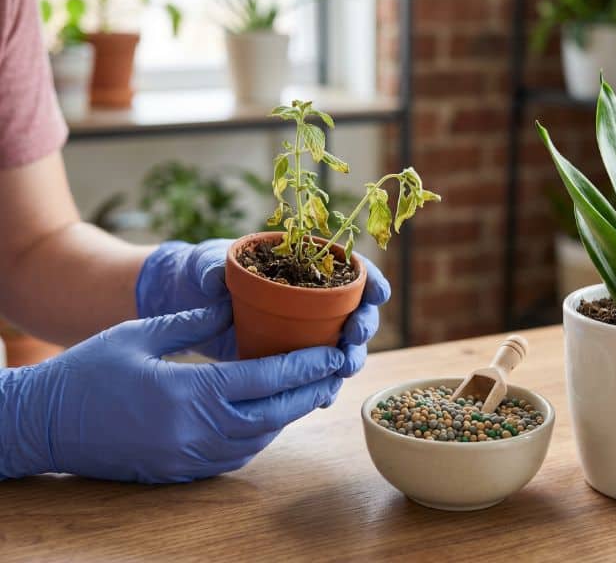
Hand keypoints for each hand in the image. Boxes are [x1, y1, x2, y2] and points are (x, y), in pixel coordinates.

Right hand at [0, 303, 345, 482]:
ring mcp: (188, 457)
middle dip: (310, 392)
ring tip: (311, 390)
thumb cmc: (88, 372)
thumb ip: (193, 322)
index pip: (265, 379)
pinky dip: (259, 435)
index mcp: (188, 392)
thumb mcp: (139, 334)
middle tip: (337, 372)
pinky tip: (268, 416)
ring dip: (288, 415)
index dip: (305, 367)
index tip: (334, 353)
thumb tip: (232, 305)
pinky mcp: (179, 472)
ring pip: (258, 439)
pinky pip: (235, 456)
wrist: (44, 425)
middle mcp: (195, 432)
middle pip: (273, 415)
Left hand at [135, 241, 391, 366]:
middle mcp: (313, 298)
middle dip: (363, 325)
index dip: (371, 280)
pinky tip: (323, 397)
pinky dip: (323, 385)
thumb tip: (215, 277)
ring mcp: (305, 331)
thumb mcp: (207, 265)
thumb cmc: (205, 273)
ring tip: (343, 370)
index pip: (350, 269)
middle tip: (353, 338)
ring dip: (350, 358)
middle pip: (356, 310)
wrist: (189, 302)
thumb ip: (212, 268)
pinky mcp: (290, 358)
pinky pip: (316, 374)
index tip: (378, 294)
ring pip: (342, 345)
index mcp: (304, 264)